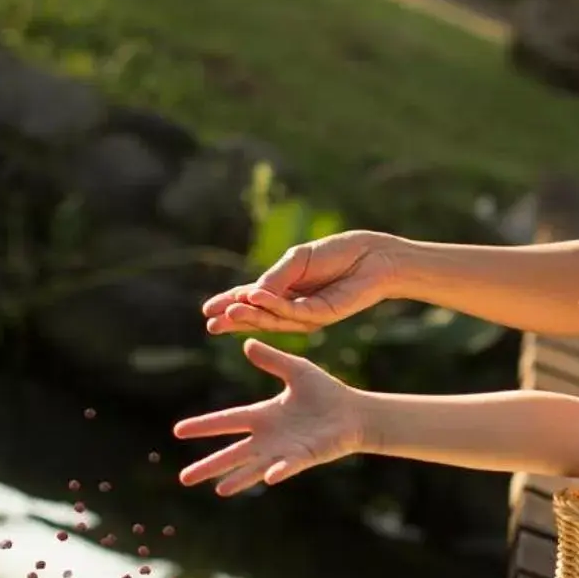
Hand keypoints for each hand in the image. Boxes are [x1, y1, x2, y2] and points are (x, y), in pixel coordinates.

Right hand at [174, 340, 365, 494]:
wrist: (353, 412)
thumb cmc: (326, 392)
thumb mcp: (296, 370)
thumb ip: (272, 359)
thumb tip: (246, 343)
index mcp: (263, 416)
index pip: (226, 421)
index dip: (203, 425)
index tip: (177, 431)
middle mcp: (268, 438)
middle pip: (232, 453)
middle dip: (209, 465)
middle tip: (183, 478)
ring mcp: (284, 451)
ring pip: (254, 467)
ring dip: (237, 478)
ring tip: (217, 489)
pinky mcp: (303, 458)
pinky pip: (287, 466)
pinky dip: (277, 472)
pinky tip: (268, 477)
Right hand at [203, 231, 403, 335]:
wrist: (371, 256)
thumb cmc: (336, 253)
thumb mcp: (298, 259)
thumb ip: (276, 276)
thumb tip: (251, 293)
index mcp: (284, 289)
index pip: (251, 299)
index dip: (230, 304)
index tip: (207, 310)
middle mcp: (292, 306)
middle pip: (259, 316)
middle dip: (234, 320)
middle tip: (210, 324)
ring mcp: (307, 315)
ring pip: (273, 319)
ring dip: (250, 316)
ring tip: (229, 312)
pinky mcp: (322, 316)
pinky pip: (293, 313)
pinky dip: (273, 306)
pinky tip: (256, 298)